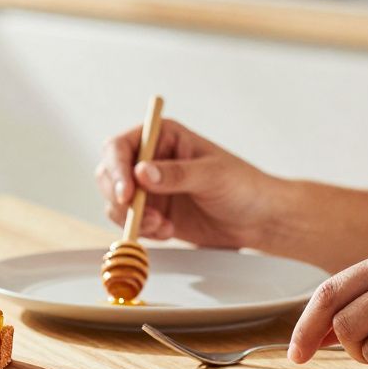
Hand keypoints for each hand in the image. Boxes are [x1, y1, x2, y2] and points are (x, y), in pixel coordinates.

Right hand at [94, 119, 280, 247]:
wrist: (259, 221)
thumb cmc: (244, 187)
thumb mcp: (212, 176)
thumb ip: (176, 174)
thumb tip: (142, 173)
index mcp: (162, 137)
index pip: (120, 146)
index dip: (116, 169)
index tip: (125, 194)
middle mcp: (149, 159)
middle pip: (109, 173)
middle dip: (120, 198)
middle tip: (141, 217)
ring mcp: (148, 187)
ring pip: (114, 201)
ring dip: (132, 217)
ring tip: (161, 225)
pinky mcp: (151, 212)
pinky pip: (128, 221)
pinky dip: (141, 230)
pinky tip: (167, 231)